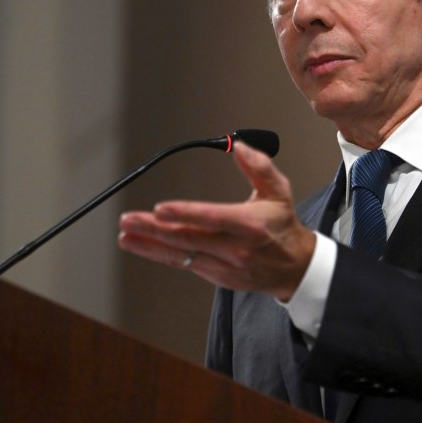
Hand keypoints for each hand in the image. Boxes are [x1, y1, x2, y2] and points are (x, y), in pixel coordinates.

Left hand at [117, 141, 315, 300]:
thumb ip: (259, 166)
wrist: (295, 267)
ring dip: (150, 244)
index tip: (161, 208)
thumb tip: (238, 146)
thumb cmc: (283, 226)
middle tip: (130, 219)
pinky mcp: (217, 276)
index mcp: (250, 225)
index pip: (213, 218)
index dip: (184, 213)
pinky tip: (143, 246)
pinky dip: (161, 254)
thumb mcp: (279, 191)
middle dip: (154, 229)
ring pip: (181, 254)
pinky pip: (184, 264)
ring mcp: (225, 265)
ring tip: (126, 235)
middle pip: (189, 238)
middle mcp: (236, 248)